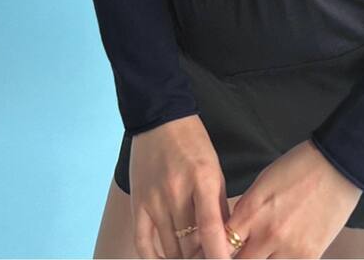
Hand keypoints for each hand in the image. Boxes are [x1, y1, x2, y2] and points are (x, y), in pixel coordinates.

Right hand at [129, 114, 232, 259]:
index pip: (210, 228)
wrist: (160, 118)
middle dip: (202, 257)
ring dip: (182, 258)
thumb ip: (219, 205)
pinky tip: (166, 259)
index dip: (218, 255)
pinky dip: (154, 258)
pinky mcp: (137, 203)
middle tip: (209, 256)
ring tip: (192, 256)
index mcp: (201, 179)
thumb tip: (226, 240)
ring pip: (169, 248)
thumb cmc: (193, 143)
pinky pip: (143, 242)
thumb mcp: (214, 169)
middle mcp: (176, 192)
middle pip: (189, 244)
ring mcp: (153, 199)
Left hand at [226, 139, 362, 258]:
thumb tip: (233, 233)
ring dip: (262, 259)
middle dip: (238, 259)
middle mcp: (267, 235)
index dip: (217, 250)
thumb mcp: (262, 183)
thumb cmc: (298, 168)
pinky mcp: (309, 257)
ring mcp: (289, 250)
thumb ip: (245, 211)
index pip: (220, 245)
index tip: (217, 251)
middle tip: (240, 253)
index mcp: (251, 212)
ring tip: (267, 247)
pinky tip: (284, 250)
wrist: (337, 166)